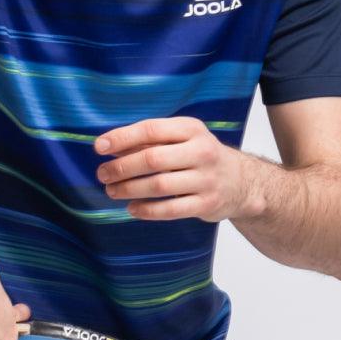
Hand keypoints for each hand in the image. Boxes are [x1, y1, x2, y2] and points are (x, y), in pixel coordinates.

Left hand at [93, 116, 254, 222]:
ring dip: (130, 189)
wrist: (241, 181)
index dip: (122, 138)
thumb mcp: (182, 138)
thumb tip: (109, 147)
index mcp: (191, 129)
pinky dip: (147, 210)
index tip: (99, 147)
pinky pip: (171, 209)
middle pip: (153, 158)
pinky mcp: (207, 204)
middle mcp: (201, 151)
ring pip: (159, 185)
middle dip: (122, 167)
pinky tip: (132, 208)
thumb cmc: (200, 155)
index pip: (151, 130)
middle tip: (103, 174)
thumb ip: (150, 141)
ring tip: (112, 191)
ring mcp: (206, 179)